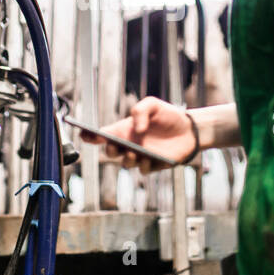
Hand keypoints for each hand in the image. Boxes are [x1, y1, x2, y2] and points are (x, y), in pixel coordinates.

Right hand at [76, 96, 196, 174]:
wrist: (189, 129)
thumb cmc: (167, 115)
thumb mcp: (153, 104)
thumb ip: (140, 110)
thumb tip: (136, 129)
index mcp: (124, 130)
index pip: (102, 135)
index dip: (90, 136)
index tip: (84, 134)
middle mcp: (129, 145)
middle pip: (111, 152)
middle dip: (109, 150)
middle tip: (114, 144)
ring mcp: (140, 156)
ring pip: (126, 163)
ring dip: (127, 159)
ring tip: (133, 152)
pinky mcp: (154, 165)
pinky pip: (144, 169)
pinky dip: (145, 164)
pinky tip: (150, 158)